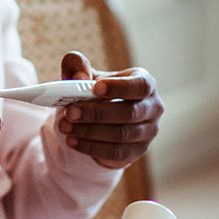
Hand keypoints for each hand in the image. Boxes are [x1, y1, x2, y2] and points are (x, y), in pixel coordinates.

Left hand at [58, 51, 164, 168]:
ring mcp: (148, 132)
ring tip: (65, 127)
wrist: (100, 118)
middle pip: (130, 112)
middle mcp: (153, 108)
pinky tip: (72, 140)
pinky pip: (115, 153)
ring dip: (90, 132)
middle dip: (97, 113)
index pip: (140, 85)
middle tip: (70, 112)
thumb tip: (78, 78)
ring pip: (121, 135)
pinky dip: (91, 147)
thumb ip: (77, 66)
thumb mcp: (85, 74)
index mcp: (145, 83)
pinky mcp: (136, 152)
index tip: (95, 88)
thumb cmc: (96, 90)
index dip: (120, 88)